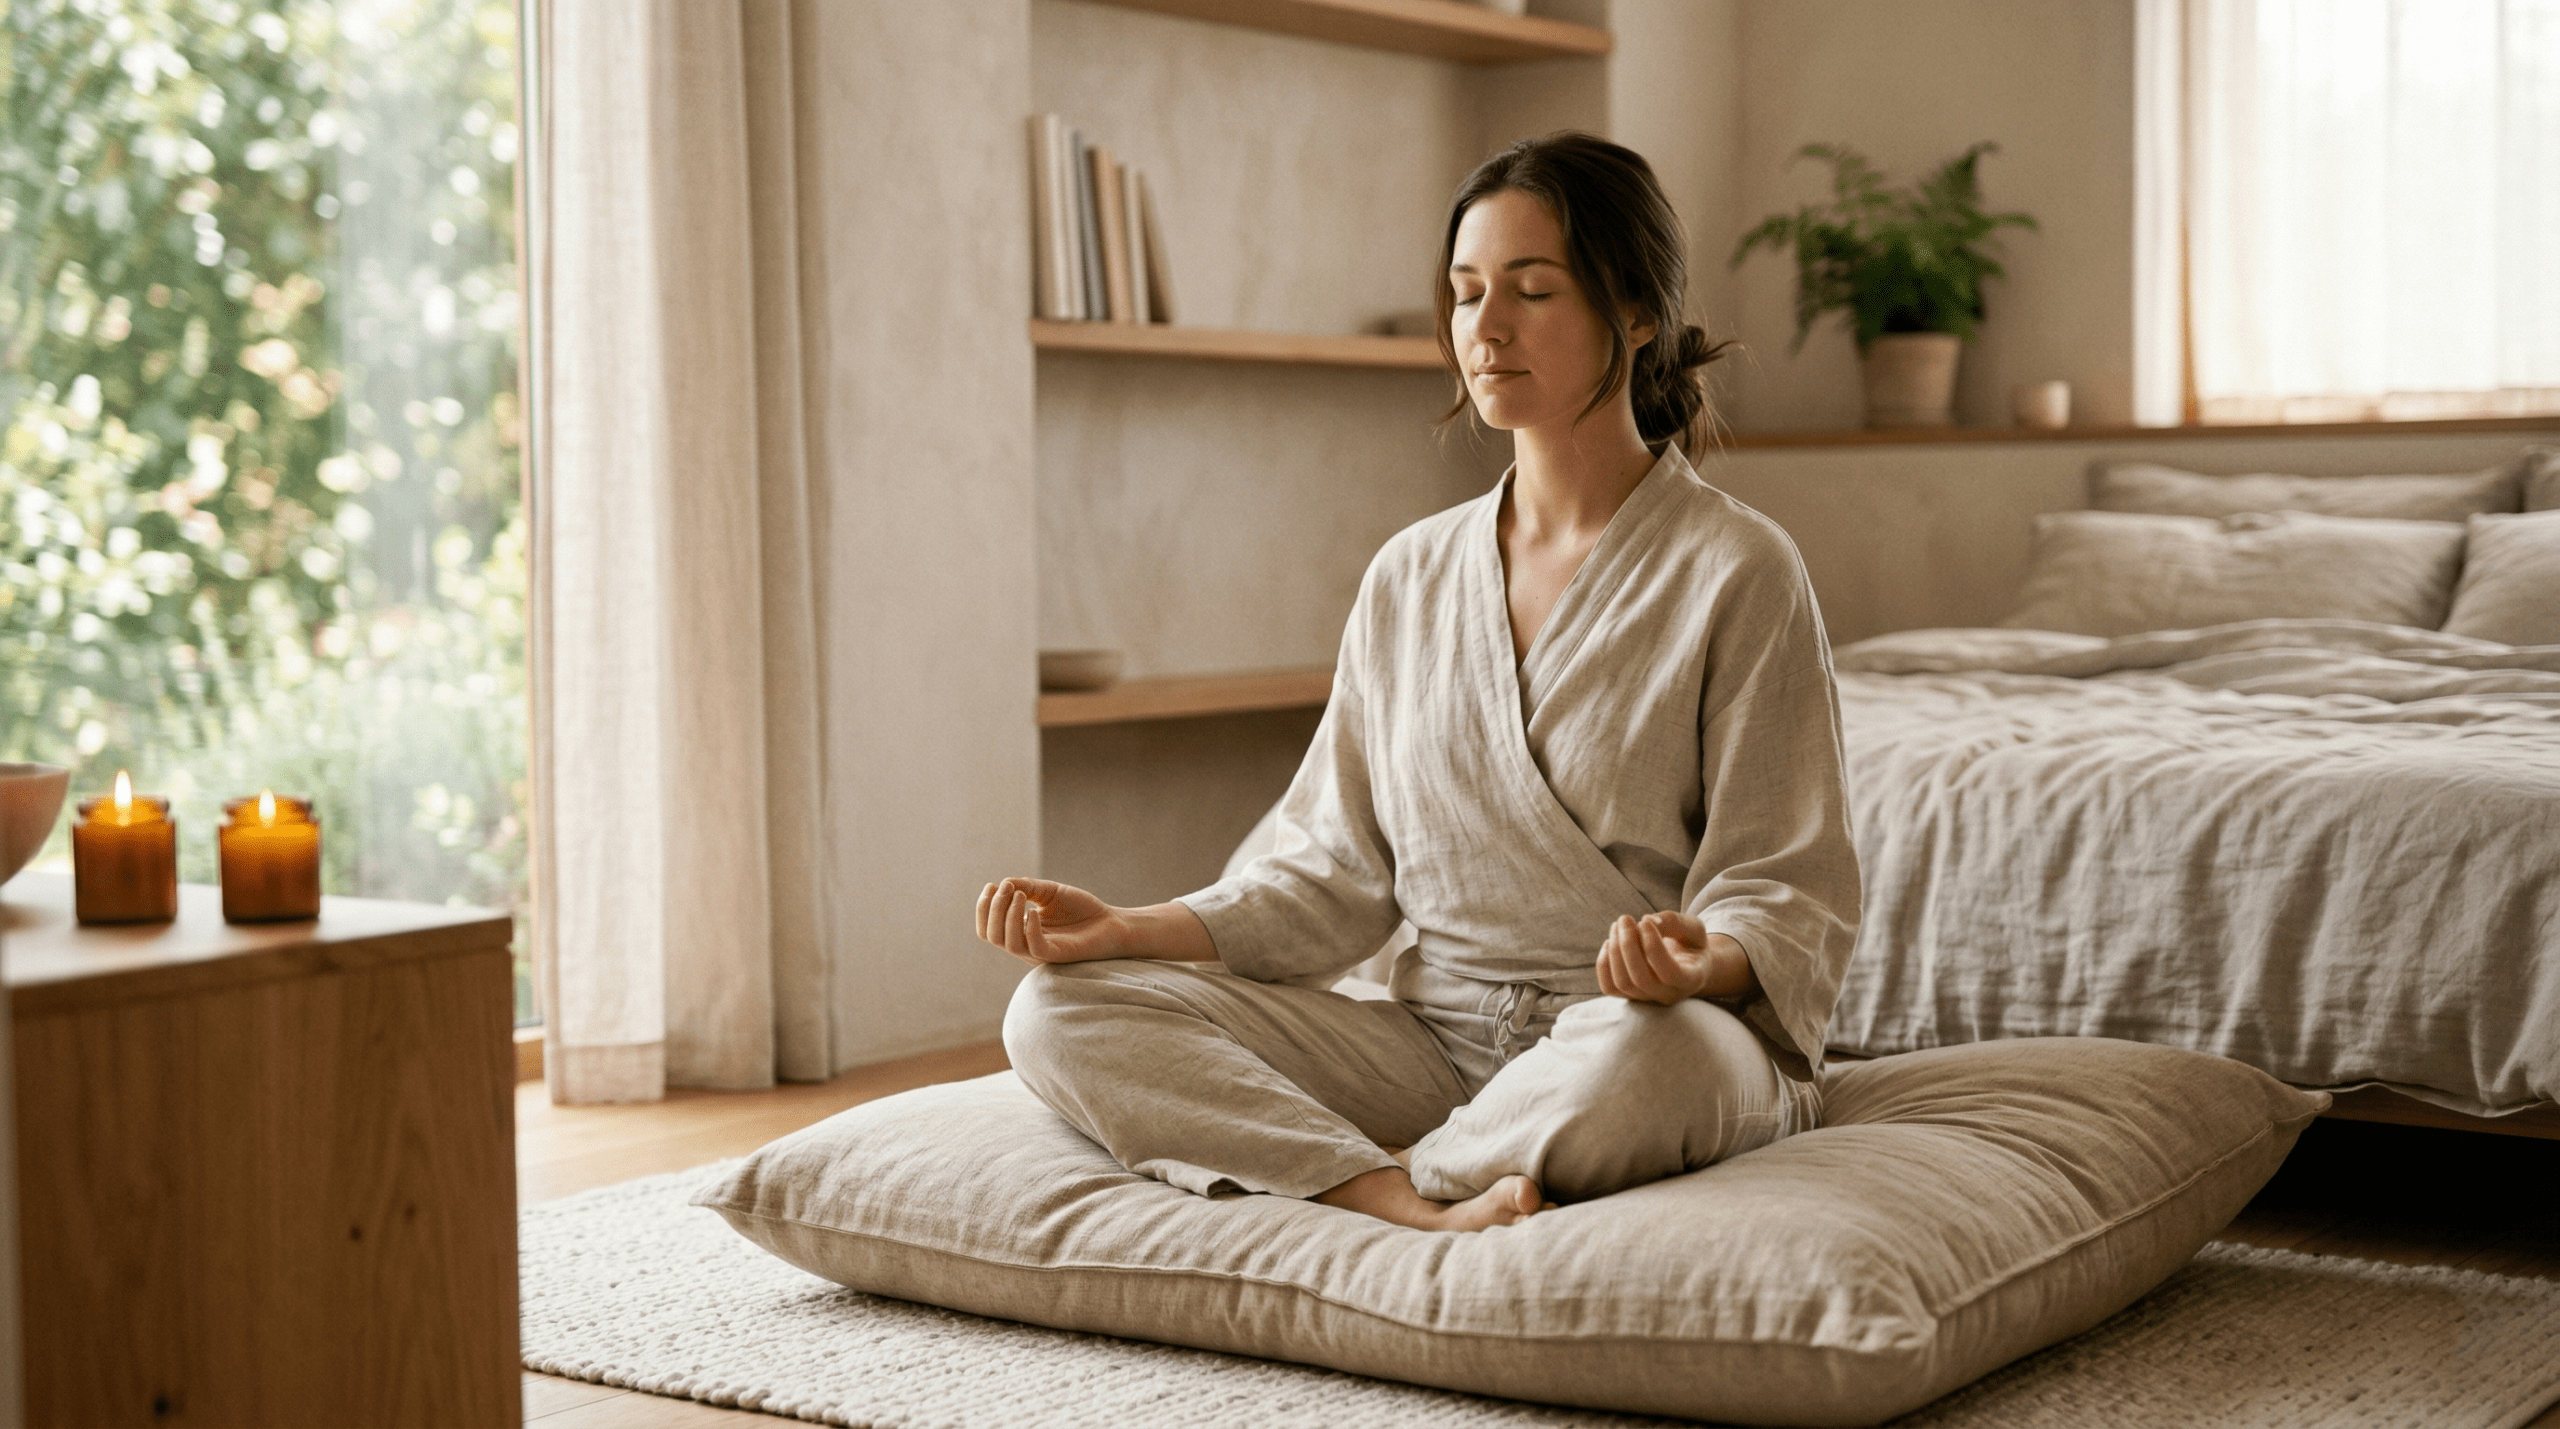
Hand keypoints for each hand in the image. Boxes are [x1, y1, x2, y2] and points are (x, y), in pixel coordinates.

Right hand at [973, 877, 1125, 966]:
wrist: (1112, 922)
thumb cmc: (1081, 909)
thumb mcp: (1050, 892)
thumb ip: (1027, 887)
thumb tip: (1004, 883)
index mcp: (1019, 932)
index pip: (987, 928)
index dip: (983, 908)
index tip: (992, 885)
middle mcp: (1025, 945)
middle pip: (991, 935)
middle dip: (992, 909)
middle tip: (1006, 888)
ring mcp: (1040, 952)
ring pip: (1008, 943)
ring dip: (1008, 915)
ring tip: (1020, 894)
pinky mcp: (1057, 956)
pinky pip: (1034, 947)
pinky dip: (1029, 928)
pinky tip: (1034, 910)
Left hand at [1595, 911, 1750, 1004]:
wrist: (1687, 965)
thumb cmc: (1691, 944)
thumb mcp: (1693, 928)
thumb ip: (1675, 922)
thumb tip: (1646, 920)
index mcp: (1692, 979)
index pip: (1669, 972)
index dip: (1653, 946)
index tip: (1645, 921)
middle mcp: (1669, 995)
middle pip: (1640, 979)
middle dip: (1628, 944)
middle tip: (1625, 918)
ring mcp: (1648, 999)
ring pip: (1622, 983)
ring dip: (1614, 950)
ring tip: (1617, 926)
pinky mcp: (1629, 996)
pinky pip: (1608, 987)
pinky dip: (1603, 964)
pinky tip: (1610, 942)